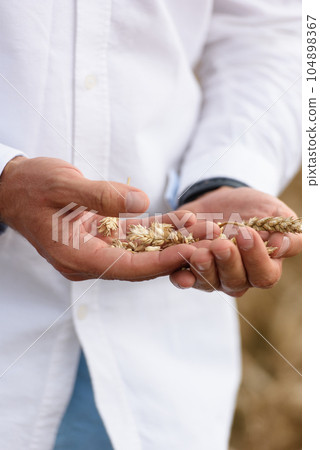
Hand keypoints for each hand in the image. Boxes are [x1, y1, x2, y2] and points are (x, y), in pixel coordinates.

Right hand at [0, 157, 208, 280]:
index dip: (162, 262)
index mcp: (77, 257)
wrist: (13, 186)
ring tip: (208, 231)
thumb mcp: (63, 184)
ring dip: (174, 242)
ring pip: (143, 250)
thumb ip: (100, 195)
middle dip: (177, 254)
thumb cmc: (31, 185)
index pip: (128, 267)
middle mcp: (90, 259)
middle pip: (142, 263)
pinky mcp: (103, 235)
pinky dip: (158, 230)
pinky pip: (135, 236)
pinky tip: (184, 221)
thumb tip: (140, 201)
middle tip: (214, 245)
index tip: (192, 252)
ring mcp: (98, 249)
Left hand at [170, 187, 301, 294]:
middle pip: (234, 282)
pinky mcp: (187, 268)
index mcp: (262, 268)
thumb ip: (287, 233)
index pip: (263, 275)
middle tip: (221, 245)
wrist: (223, 200)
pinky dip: (180, 277)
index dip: (256, 258)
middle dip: (227, 263)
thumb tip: (280, 245)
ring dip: (203, 269)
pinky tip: (179, 275)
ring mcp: (211, 275)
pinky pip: (183, 277)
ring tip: (199, 253)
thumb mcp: (276, 214)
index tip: (247, 234)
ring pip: (208, 281)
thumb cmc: (255, 209)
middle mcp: (236, 277)